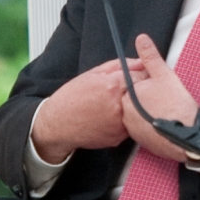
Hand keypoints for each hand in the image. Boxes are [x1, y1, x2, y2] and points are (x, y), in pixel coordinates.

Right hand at [31, 57, 148, 163]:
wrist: (57, 125)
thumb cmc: (71, 98)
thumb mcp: (92, 74)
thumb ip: (119, 66)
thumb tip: (140, 62)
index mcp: (112, 86)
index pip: (141, 77)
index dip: (142, 77)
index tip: (141, 78)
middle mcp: (118, 106)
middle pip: (142, 95)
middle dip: (139, 92)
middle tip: (129, 92)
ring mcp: (119, 124)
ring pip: (137, 112)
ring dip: (133, 107)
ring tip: (116, 106)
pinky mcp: (118, 137)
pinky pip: (129, 126)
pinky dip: (125, 121)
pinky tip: (112, 118)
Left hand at [120, 34, 199, 162]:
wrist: (189, 135)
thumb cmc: (177, 106)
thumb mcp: (164, 74)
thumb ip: (150, 56)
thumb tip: (141, 39)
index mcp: (127, 96)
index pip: (132, 84)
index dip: (148, 82)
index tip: (160, 87)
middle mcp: (125, 115)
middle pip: (135, 100)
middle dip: (147, 97)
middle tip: (165, 98)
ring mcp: (132, 130)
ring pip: (139, 114)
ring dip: (149, 111)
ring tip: (167, 110)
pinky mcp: (142, 142)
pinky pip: (144, 128)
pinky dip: (152, 124)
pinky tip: (165, 121)